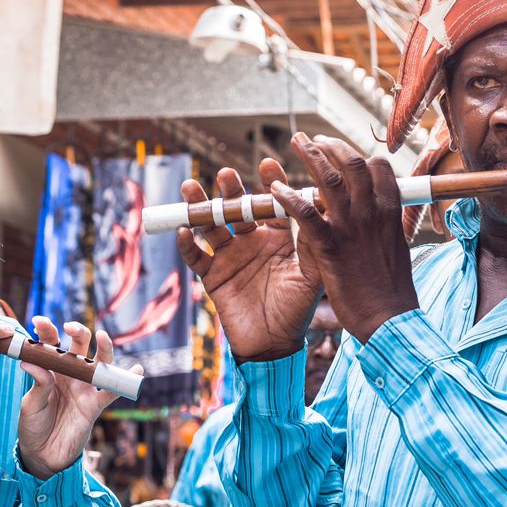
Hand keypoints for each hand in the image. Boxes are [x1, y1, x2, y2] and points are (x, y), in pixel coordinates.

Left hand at [17, 318, 124, 479]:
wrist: (43, 455)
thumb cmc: (33, 426)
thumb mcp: (30, 404)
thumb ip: (38, 383)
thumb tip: (31, 361)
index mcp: (50, 370)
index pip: (50, 345)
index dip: (47, 331)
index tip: (39, 321)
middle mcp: (70, 375)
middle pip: (79, 347)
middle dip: (78, 333)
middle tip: (70, 327)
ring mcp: (84, 389)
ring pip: (99, 364)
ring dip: (104, 349)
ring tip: (103, 337)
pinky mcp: (95, 406)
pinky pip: (112, 392)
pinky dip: (124, 382)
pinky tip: (136, 370)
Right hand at [175, 160, 321, 360]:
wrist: (274, 344)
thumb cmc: (297, 309)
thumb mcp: (312, 275)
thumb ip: (315, 244)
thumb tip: (323, 210)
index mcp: (279, 237)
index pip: (273, 204)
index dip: (271, 184)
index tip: (268, 163)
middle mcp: (252, 241)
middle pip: (237, 209)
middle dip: (230, 191)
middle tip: (227, 175)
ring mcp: (229, 256)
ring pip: (211, 225)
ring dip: (200, 207)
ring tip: (191, 188)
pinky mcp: (211, 276)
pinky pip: (195, 257)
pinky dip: (187, 244)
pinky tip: (183, 231)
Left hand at [273, 133, 419, 343]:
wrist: (389, 319)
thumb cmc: (393, 288)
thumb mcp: (398, 246)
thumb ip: (391, 222)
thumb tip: (394, 208)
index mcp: (390, 211)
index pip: (377, 167)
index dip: (358, 156)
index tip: (342, 153)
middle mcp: (372, 212)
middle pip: (351, 163)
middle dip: (330, 146)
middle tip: (311, 139)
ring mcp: (350, 227)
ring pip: (328, 178)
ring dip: (310, 155)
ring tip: (296, 142)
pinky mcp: (330, 246)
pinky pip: (306, 213)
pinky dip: (289, 196)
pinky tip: (276, 188)